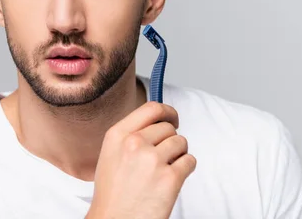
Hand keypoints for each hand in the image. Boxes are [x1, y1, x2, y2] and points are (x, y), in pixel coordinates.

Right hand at [86, 101, 196, 218]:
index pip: (151, 108)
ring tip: (164, 170)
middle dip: (170, 140)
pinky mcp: (170, 178)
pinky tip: (171, 179)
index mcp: (117, 134)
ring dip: (178, 155)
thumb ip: (130, 135)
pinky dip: (185, 169)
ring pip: (181, 142)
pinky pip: (190, 161)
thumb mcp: (111, 154)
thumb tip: (157, 122)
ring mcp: (152, 159)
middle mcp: (134, 143)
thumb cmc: (113, 193)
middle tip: (163, 157)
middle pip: (168, 127)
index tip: (172, 118)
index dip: (167, 111)